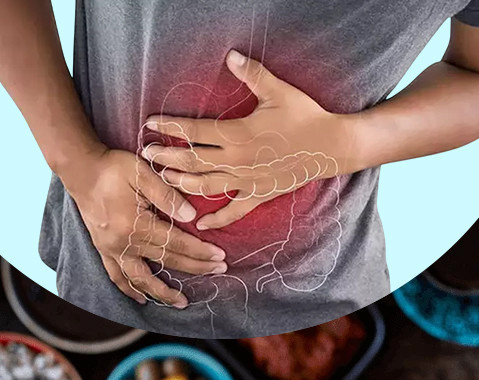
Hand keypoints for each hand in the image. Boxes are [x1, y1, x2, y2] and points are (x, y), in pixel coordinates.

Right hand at [58, 147, 226, 306]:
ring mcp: (110, 249)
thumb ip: (168, 196)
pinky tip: (142, 298)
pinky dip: (130, 289)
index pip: (176, 243)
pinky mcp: (102, 249)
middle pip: (166, 261)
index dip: (200, 251)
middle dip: (195, 267)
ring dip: (161, 292)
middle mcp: (122, 242)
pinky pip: (116, 276)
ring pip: (140, 278)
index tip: (220, 257)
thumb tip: (191, 217)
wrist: (80, 168)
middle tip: (218, 271)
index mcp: (135, 225)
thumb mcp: (143, 173)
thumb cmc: (113, 168)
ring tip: (181, 302)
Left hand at [142, 51, 352, 229]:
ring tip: (163, 179)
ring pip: (206, 186)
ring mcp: (248, 180)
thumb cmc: (306, 116)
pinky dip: (218, 219)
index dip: (171, 127)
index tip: (150, 123)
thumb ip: (252, 74)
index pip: (195, 132)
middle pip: (193, 161)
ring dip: (182, 183)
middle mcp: (238, 160)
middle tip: (147, 154)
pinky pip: (235, 210)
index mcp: (239, 134)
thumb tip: (230, 56)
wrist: (332, 146)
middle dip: (167, 158)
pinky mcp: (260, 193)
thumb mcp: (279, 92)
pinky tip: (201, 224)